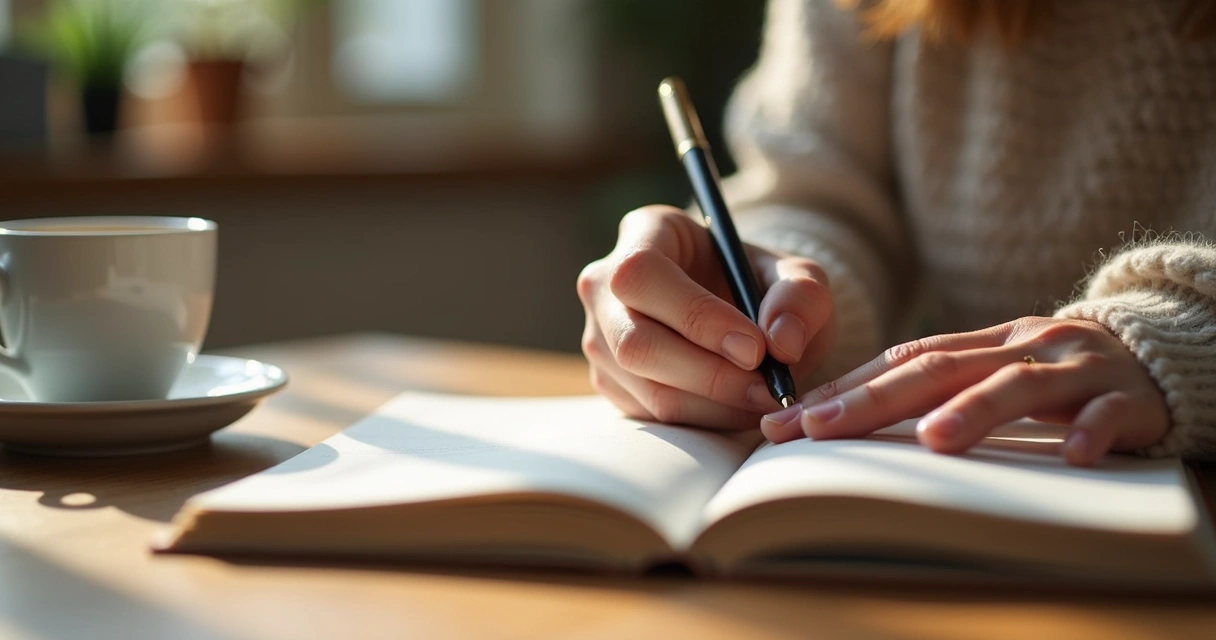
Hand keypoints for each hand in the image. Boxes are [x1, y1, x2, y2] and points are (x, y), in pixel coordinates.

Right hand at [577, 205, 833, 428]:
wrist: (739, 313)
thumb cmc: (759, 283)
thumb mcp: (795, 275)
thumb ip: (801, 297)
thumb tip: (783, 344)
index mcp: (644, 233)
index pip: (644, 275)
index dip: (695, 316)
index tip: (755, 348)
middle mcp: (605, 285)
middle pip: (635, 341)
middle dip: (709, 374)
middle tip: (767, 388)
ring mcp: (599, 337)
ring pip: (644, 385)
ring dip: (713, 404)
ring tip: (763, 398)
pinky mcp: (609, 381)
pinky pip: (650, 413)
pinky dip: (703, 418)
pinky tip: (738, 406)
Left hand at [760, 317, 1169, 465]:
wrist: (1153, 352)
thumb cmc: (1052, 372)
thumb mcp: (991, 369)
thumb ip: (935, 385)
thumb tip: (843, 418)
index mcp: (980, 343)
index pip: (900, 360)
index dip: (844, 388)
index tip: (788, 421)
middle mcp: (1018, 346)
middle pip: (940, 368)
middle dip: (874, 400)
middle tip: (821, 429)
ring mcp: (1073, 367)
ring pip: (1018, 386)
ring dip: (976, 412)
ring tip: (935, 440)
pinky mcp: (1128, 395)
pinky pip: (1108, 414)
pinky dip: (1090, 431)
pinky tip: (1073, 456)